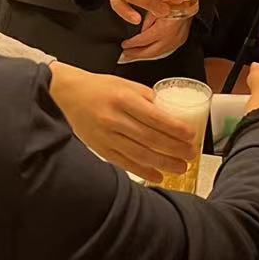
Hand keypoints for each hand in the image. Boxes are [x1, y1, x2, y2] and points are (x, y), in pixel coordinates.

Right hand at [49, 64, 197, 182]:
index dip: (175, 128)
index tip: (191, 135)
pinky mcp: (100, 148)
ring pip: (140, 154)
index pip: (155, 117)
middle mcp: (114, 118)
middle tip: (191, 154)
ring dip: (163, 163)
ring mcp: (106, 135)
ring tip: (181, 167)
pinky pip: (124, 163)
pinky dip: (143, 171)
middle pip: (150, 138)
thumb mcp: (126, 85)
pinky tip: (158, 175)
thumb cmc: (99, 88)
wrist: (67, 95)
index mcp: (124, 98)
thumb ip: (148, 99)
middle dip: (175, 149)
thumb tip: (172, 115)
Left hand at [119, 14, 191, 64]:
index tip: (124, 45)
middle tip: (125, 56)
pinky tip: (147, 53)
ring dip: (145, 56)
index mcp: (164, 29)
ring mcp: (177, 41)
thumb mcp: (155, 7)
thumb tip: (140, 33)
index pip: (144, 41)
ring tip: (133, 56)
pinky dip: (154, 53)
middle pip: (150, 52)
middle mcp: (171, 38)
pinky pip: (165, 51)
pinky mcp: (181, 40)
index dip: (132, 44)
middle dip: (136, 55)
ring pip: (158, 54)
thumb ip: (146, 22)